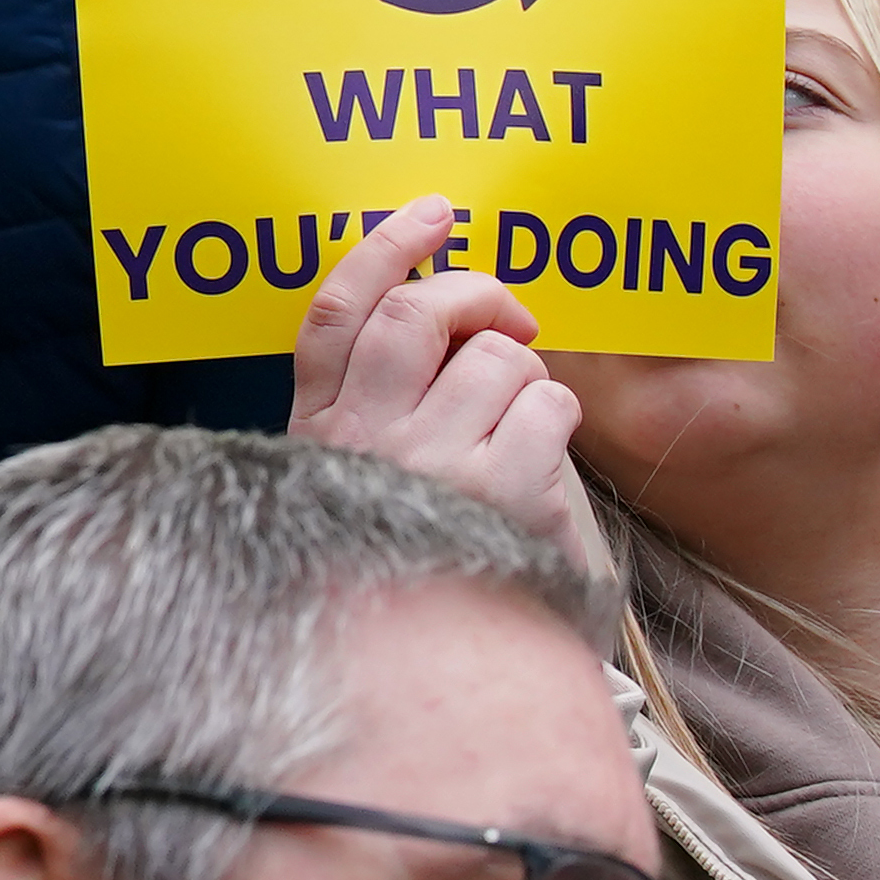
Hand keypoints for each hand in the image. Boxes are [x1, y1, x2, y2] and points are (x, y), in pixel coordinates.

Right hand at [295, 199, 607, 589]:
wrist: (445, 665)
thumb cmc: (413, 545)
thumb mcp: (361, 472)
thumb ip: (378, 393)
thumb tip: (446, 301)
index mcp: (322, 428)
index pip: (336, 314)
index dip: (384, 249)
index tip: (433, 214)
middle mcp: (368, 441)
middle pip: (418, 316)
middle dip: (476, 294)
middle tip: (506, 316)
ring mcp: (434, 466)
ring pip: (499, 358)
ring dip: (525, 375)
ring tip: (515, 421)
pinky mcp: (502, 494)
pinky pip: (549, 404)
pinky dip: (557, 416)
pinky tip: (539, 455)